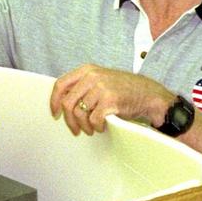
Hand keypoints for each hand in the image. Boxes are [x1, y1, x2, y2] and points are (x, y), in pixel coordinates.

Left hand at [49, 64, 172, 135]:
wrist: (147, 93)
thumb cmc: (123, 89)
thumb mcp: (100, 80)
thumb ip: (82, 86)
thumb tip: (61, 103)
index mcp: (87, 70)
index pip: (61, 84)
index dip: (54, 101)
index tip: (55, 114)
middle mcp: (92, 76)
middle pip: (67, 102)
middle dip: (69, 120)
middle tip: (75, 130)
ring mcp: (101, 88)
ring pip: (80, 113)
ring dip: (84, 126)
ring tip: (91, 129)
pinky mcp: (110, 100)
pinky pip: (94, 119)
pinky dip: (96, 127)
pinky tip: (102, 127)